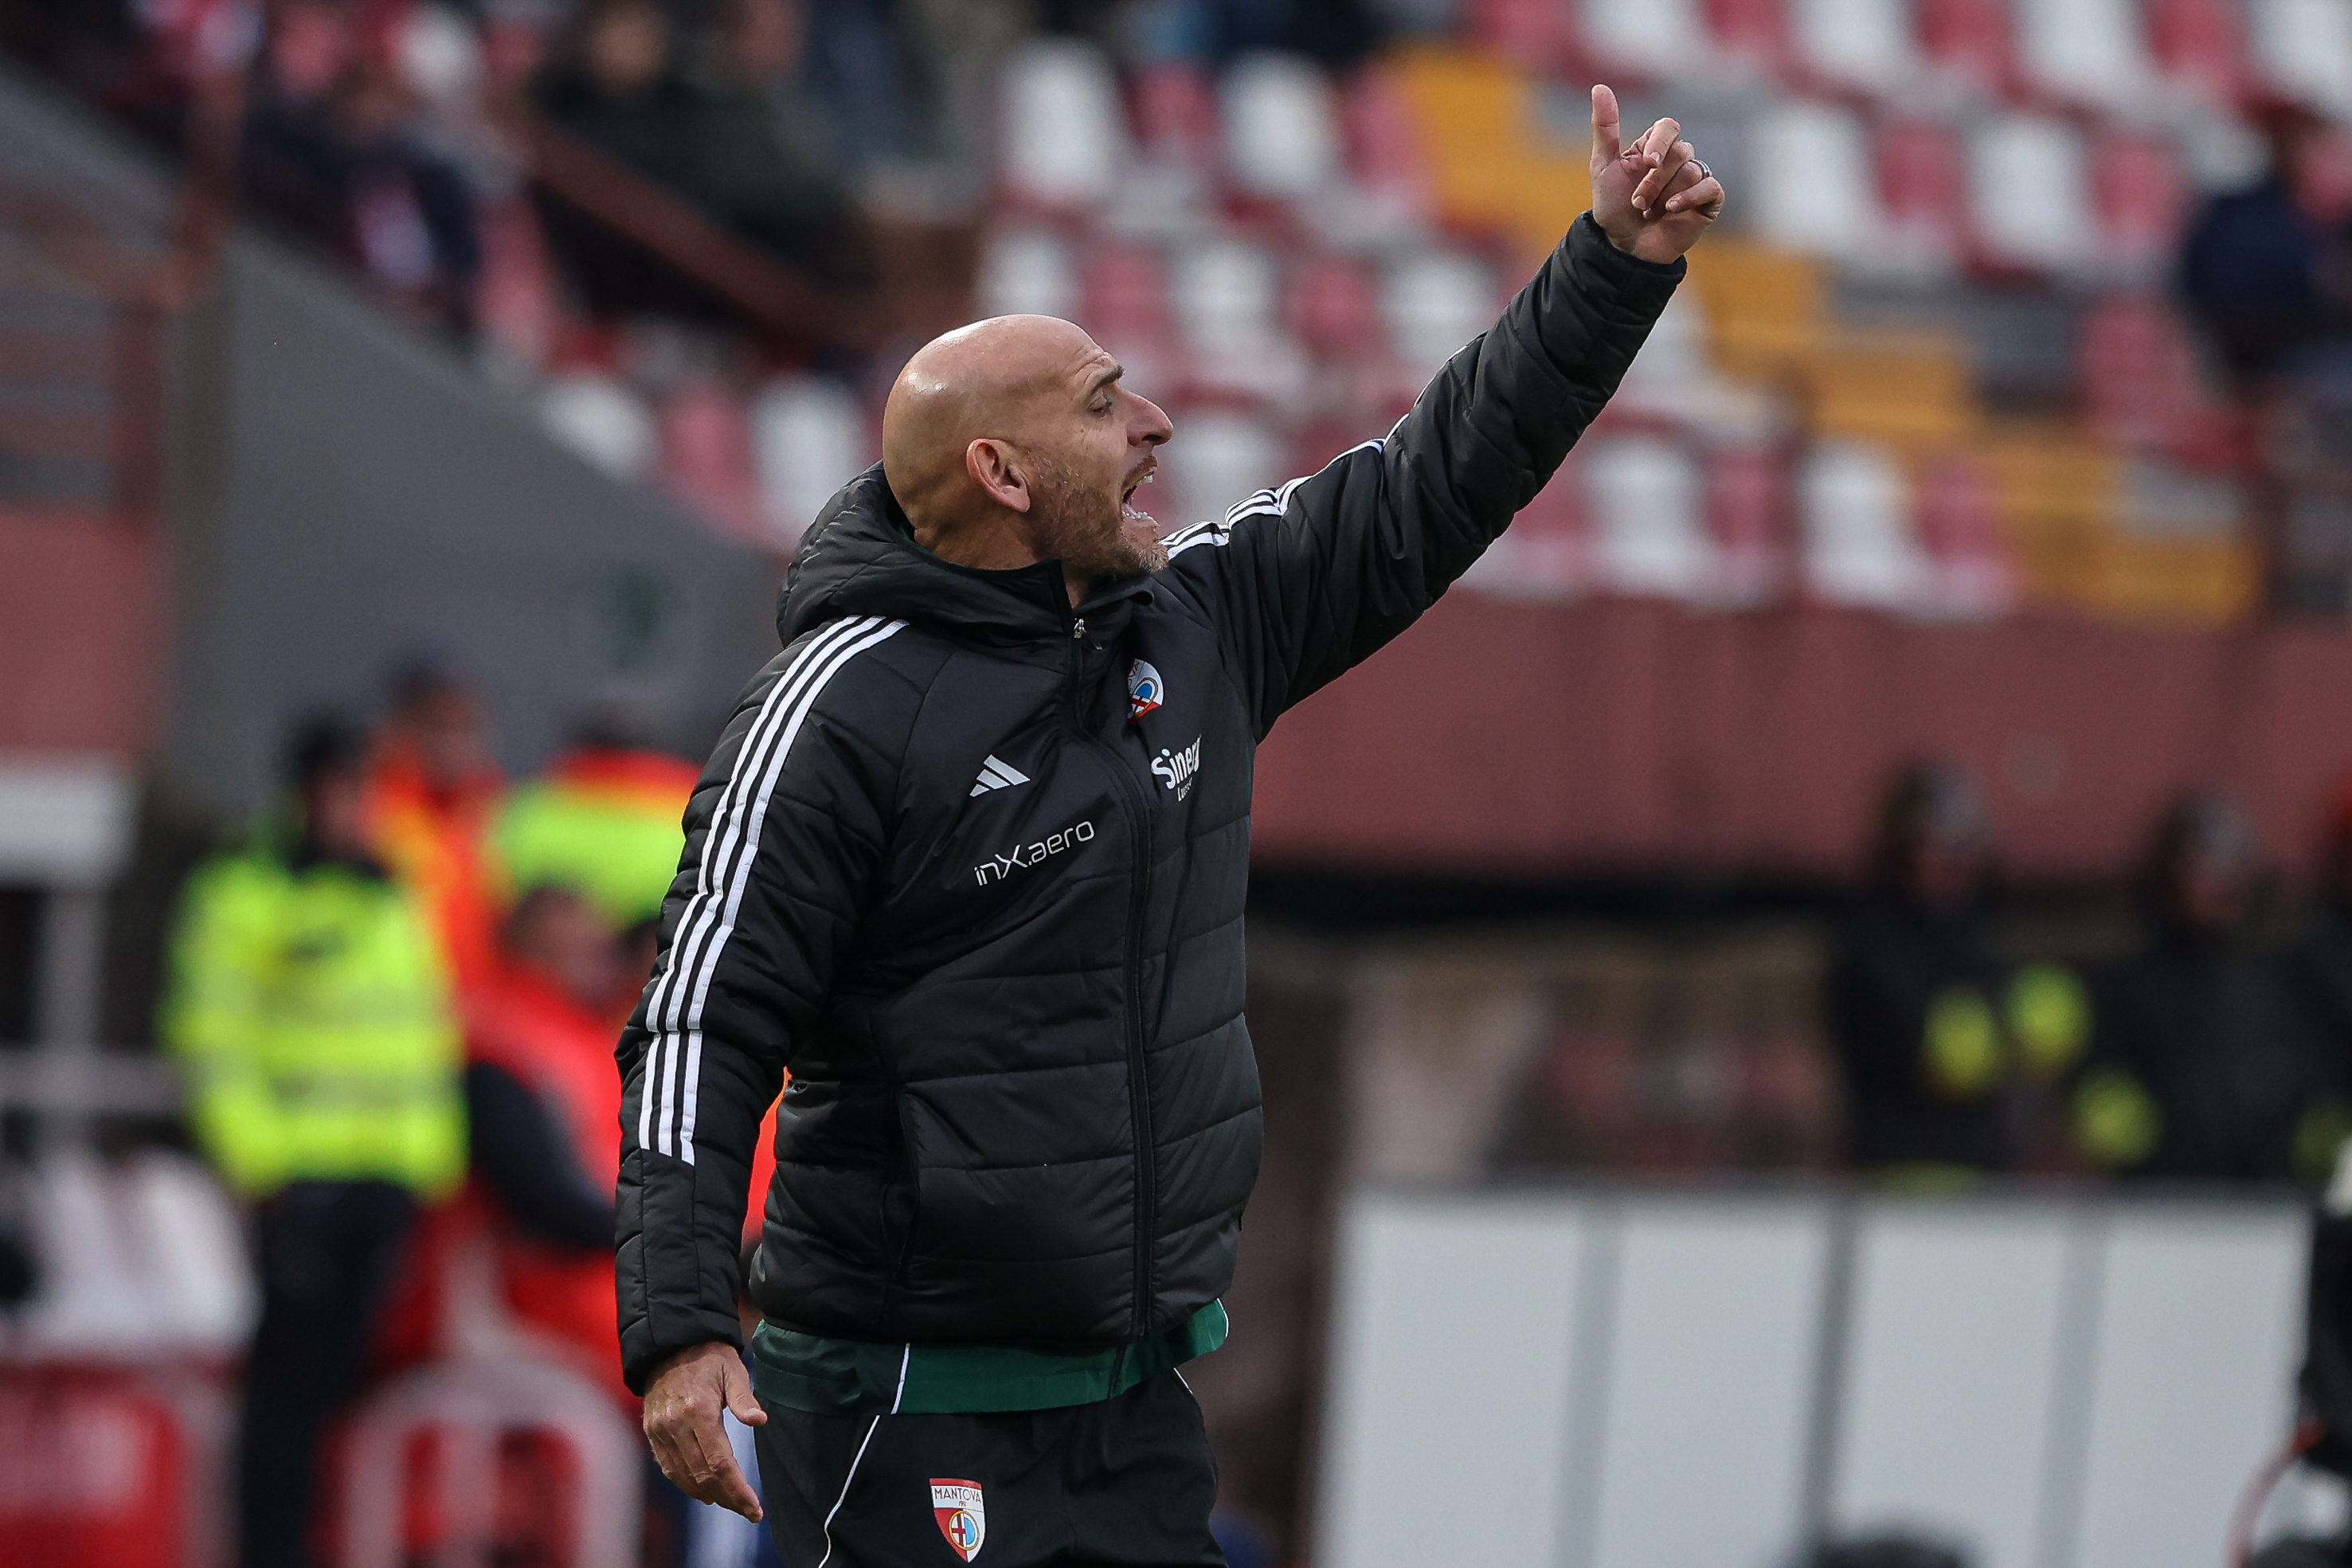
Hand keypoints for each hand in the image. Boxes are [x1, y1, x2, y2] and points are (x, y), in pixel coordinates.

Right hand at [642, 1341, 767, 1521]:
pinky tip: (704, 1491)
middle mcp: (675, 1425)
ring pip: (684, 1476)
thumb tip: (760, 1420)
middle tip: (749, 1511)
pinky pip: (669, 1467)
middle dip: (728, 1498)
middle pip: (702, 1476)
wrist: (670, 1345)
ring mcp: (660, 1431)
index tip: (755, 1509)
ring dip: (708, 1495)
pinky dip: (686, 1483)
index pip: (720, 1463)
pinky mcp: (652, 1433)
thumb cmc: (709, 1358)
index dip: (738, 1491)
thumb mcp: (733, 1370)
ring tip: (731, 1504)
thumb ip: (743, 1398)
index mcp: (698, 1410)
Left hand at [1589, 84, 1724, 263]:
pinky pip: (1710, 187)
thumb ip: (1605, 127)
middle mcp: (1678, 160)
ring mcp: (1695, 179)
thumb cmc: (1613, 207)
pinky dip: (1689, 198)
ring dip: (1665, 195)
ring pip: (1692, 171)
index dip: (1661, 141)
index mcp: (1655, 147)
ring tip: (1649, 213)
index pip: (1669, 126)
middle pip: (1680, 152)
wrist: (1624, 247)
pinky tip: (1671, 212)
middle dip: (1655, 180)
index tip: (1647, 162)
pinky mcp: (1708, 201)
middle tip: (1637, 202)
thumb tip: (1599, 87)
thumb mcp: (1603, 166)